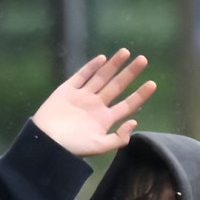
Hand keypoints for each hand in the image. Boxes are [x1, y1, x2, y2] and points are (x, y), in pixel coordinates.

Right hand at [32, 48, 156, 156]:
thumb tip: (134, 122)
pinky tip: (102, 58)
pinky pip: (82, 76)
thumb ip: (118, 138)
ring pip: (101, 77)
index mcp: (104, 120)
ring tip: (126, 52)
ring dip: (113, 65)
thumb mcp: (99, 146)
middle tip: (143, 60)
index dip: (140, 95)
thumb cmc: (72, 147)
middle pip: (116, 86)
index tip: (152, 84)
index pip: (127, 105)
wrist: (47, 141)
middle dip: (130, 73)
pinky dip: (91, 67)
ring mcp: (82, 96)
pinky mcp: (67, 90)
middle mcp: (96, 106)